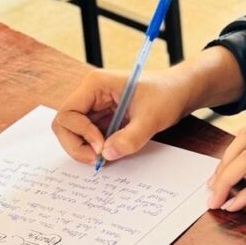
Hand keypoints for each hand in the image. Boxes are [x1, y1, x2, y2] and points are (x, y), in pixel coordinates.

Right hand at [52, 69, 192, 165]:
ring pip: (74, 133)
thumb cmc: (167, 95)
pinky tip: (111, 153)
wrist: (180, 92)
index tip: (101, 146)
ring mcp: (95, 107)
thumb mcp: (152, 117)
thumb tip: (107, 154)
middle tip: (98, 159)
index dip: (79, 133)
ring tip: (105, 157)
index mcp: (95, 84)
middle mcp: (90, 94)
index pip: (67, 113)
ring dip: (84, 149)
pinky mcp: (102, 119)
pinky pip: (88, 137)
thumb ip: (131, 137)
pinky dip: (95, 149)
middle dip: (76, 145)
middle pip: (64, 125)